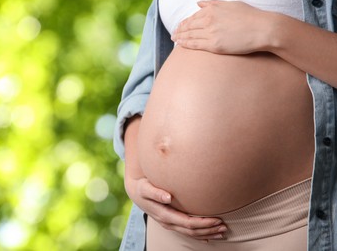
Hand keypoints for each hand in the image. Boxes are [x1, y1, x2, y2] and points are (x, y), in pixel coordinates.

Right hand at [123, 115, 226, 240]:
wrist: (137, 190)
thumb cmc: (148, 172)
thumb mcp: (147, 163)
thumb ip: (156, 149)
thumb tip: (162, 124)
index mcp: (145, 192)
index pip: (151, 194)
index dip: (159, 195)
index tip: (169, 196)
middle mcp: (153, 209)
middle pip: (174, 219)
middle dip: (196, 221)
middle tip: (216, 220)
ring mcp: (162, 218)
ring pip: (182, 229)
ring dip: (202, 230)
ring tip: (222, 227)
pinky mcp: (169, 223)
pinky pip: (185, 232)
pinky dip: (200, 235)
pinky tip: (214, 234)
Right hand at [125, 176, 227, 240]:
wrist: (135, 193)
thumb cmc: (142, 187)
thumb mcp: (145, 187)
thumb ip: (156, 192)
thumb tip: (168, 197)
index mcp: (164, 215)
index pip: (188, 223)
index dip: (203, 223)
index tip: (217, 219)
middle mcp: (168, 222)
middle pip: (191, 231)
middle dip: (209, 230)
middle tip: (224, 227)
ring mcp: (169, 224)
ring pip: (191, 234)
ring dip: (207, 233)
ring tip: (222, 231)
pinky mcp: (171, 222)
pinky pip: (187, 232)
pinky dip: (199, 235)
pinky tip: (209, 236)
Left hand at [171, 0, 272, 53]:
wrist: (263, 29)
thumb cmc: (250, 17)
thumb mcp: (230, 5)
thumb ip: (213, 3)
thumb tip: (199, 3)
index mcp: (212, 9)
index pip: (193, 16)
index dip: (185, 22)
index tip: (180, 26)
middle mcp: (209, 20)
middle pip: (189, 26)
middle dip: (179, 30)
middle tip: (174, 34)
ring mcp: (210, 33)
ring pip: (190, 35)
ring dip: (180, 37)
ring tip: (175, 39)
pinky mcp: (214, 45)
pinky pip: (195, 45)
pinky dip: (185, 44)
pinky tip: (180, 45)